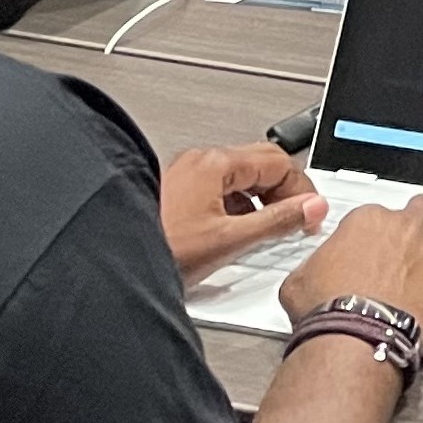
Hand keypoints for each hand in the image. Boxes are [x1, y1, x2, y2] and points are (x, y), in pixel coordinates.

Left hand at [161, 141, 324, 287]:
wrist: (109, 262)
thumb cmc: (158, 247)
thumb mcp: (230, 240)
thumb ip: (278, 221)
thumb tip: (313, 207)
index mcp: (215, 163)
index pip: (280, 162)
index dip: (302, 191)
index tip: (311, 217)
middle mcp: (199, 161)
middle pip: (261, 163)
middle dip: (284, 192)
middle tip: (297, 219)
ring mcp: (184, 174)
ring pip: (240, 177)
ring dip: (261, 200)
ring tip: (267, 229)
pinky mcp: (174, 191)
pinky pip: (219, 189)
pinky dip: (237, 206)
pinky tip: (235, 232)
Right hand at [280, 195, 422, 348]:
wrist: (360, 336)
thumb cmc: (332, 311)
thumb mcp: (302, 278)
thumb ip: (316, 263)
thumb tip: (315, 269)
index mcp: (368, 220)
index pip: (383, 212)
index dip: (386, 231)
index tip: (385, 245)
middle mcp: (407, 225)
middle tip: (419, 240)